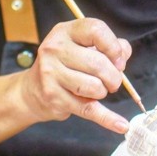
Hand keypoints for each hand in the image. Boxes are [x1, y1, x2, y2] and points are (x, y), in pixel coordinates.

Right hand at [19, 18, 131, 133]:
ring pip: (95, 87)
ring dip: (103, 92)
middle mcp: (54, 49)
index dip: (113, 47)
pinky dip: (108, 119)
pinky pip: (89, 110)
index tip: (118, 60)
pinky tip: (121, 125)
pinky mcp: (54, 98)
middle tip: (112, 82)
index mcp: (65, 32)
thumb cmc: (65, 65)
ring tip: (96, 90)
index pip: (96, 30)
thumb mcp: (83, 47)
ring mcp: (51, 74)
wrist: (32, 90)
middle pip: (98, 63)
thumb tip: (123, 54)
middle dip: (114, 77)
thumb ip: (109, 46)